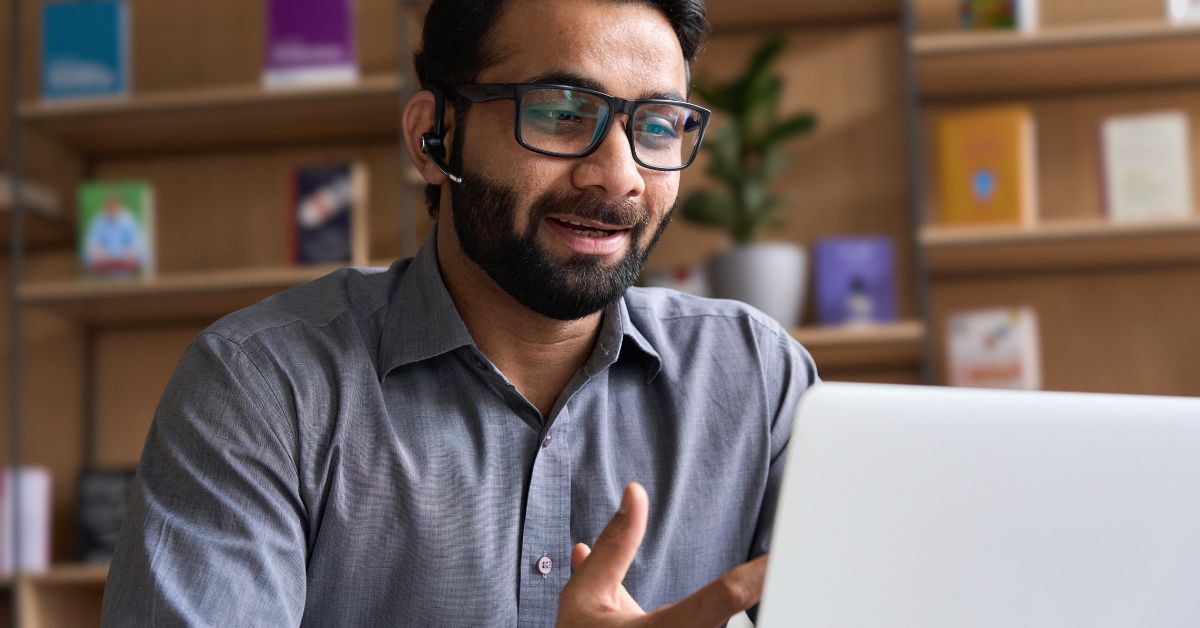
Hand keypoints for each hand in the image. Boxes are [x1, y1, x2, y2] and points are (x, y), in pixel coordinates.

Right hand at [556, 482, 768, 626]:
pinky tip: (757, 601)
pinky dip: (726, 617)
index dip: (759, 575)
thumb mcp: (585, 594)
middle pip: (734, 616)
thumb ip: (615, 544)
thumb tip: (635, 493)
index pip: (723, 598)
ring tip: (777, 578)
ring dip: (748, 607)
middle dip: (763, 589)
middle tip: (793, 561)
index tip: (787, 555)